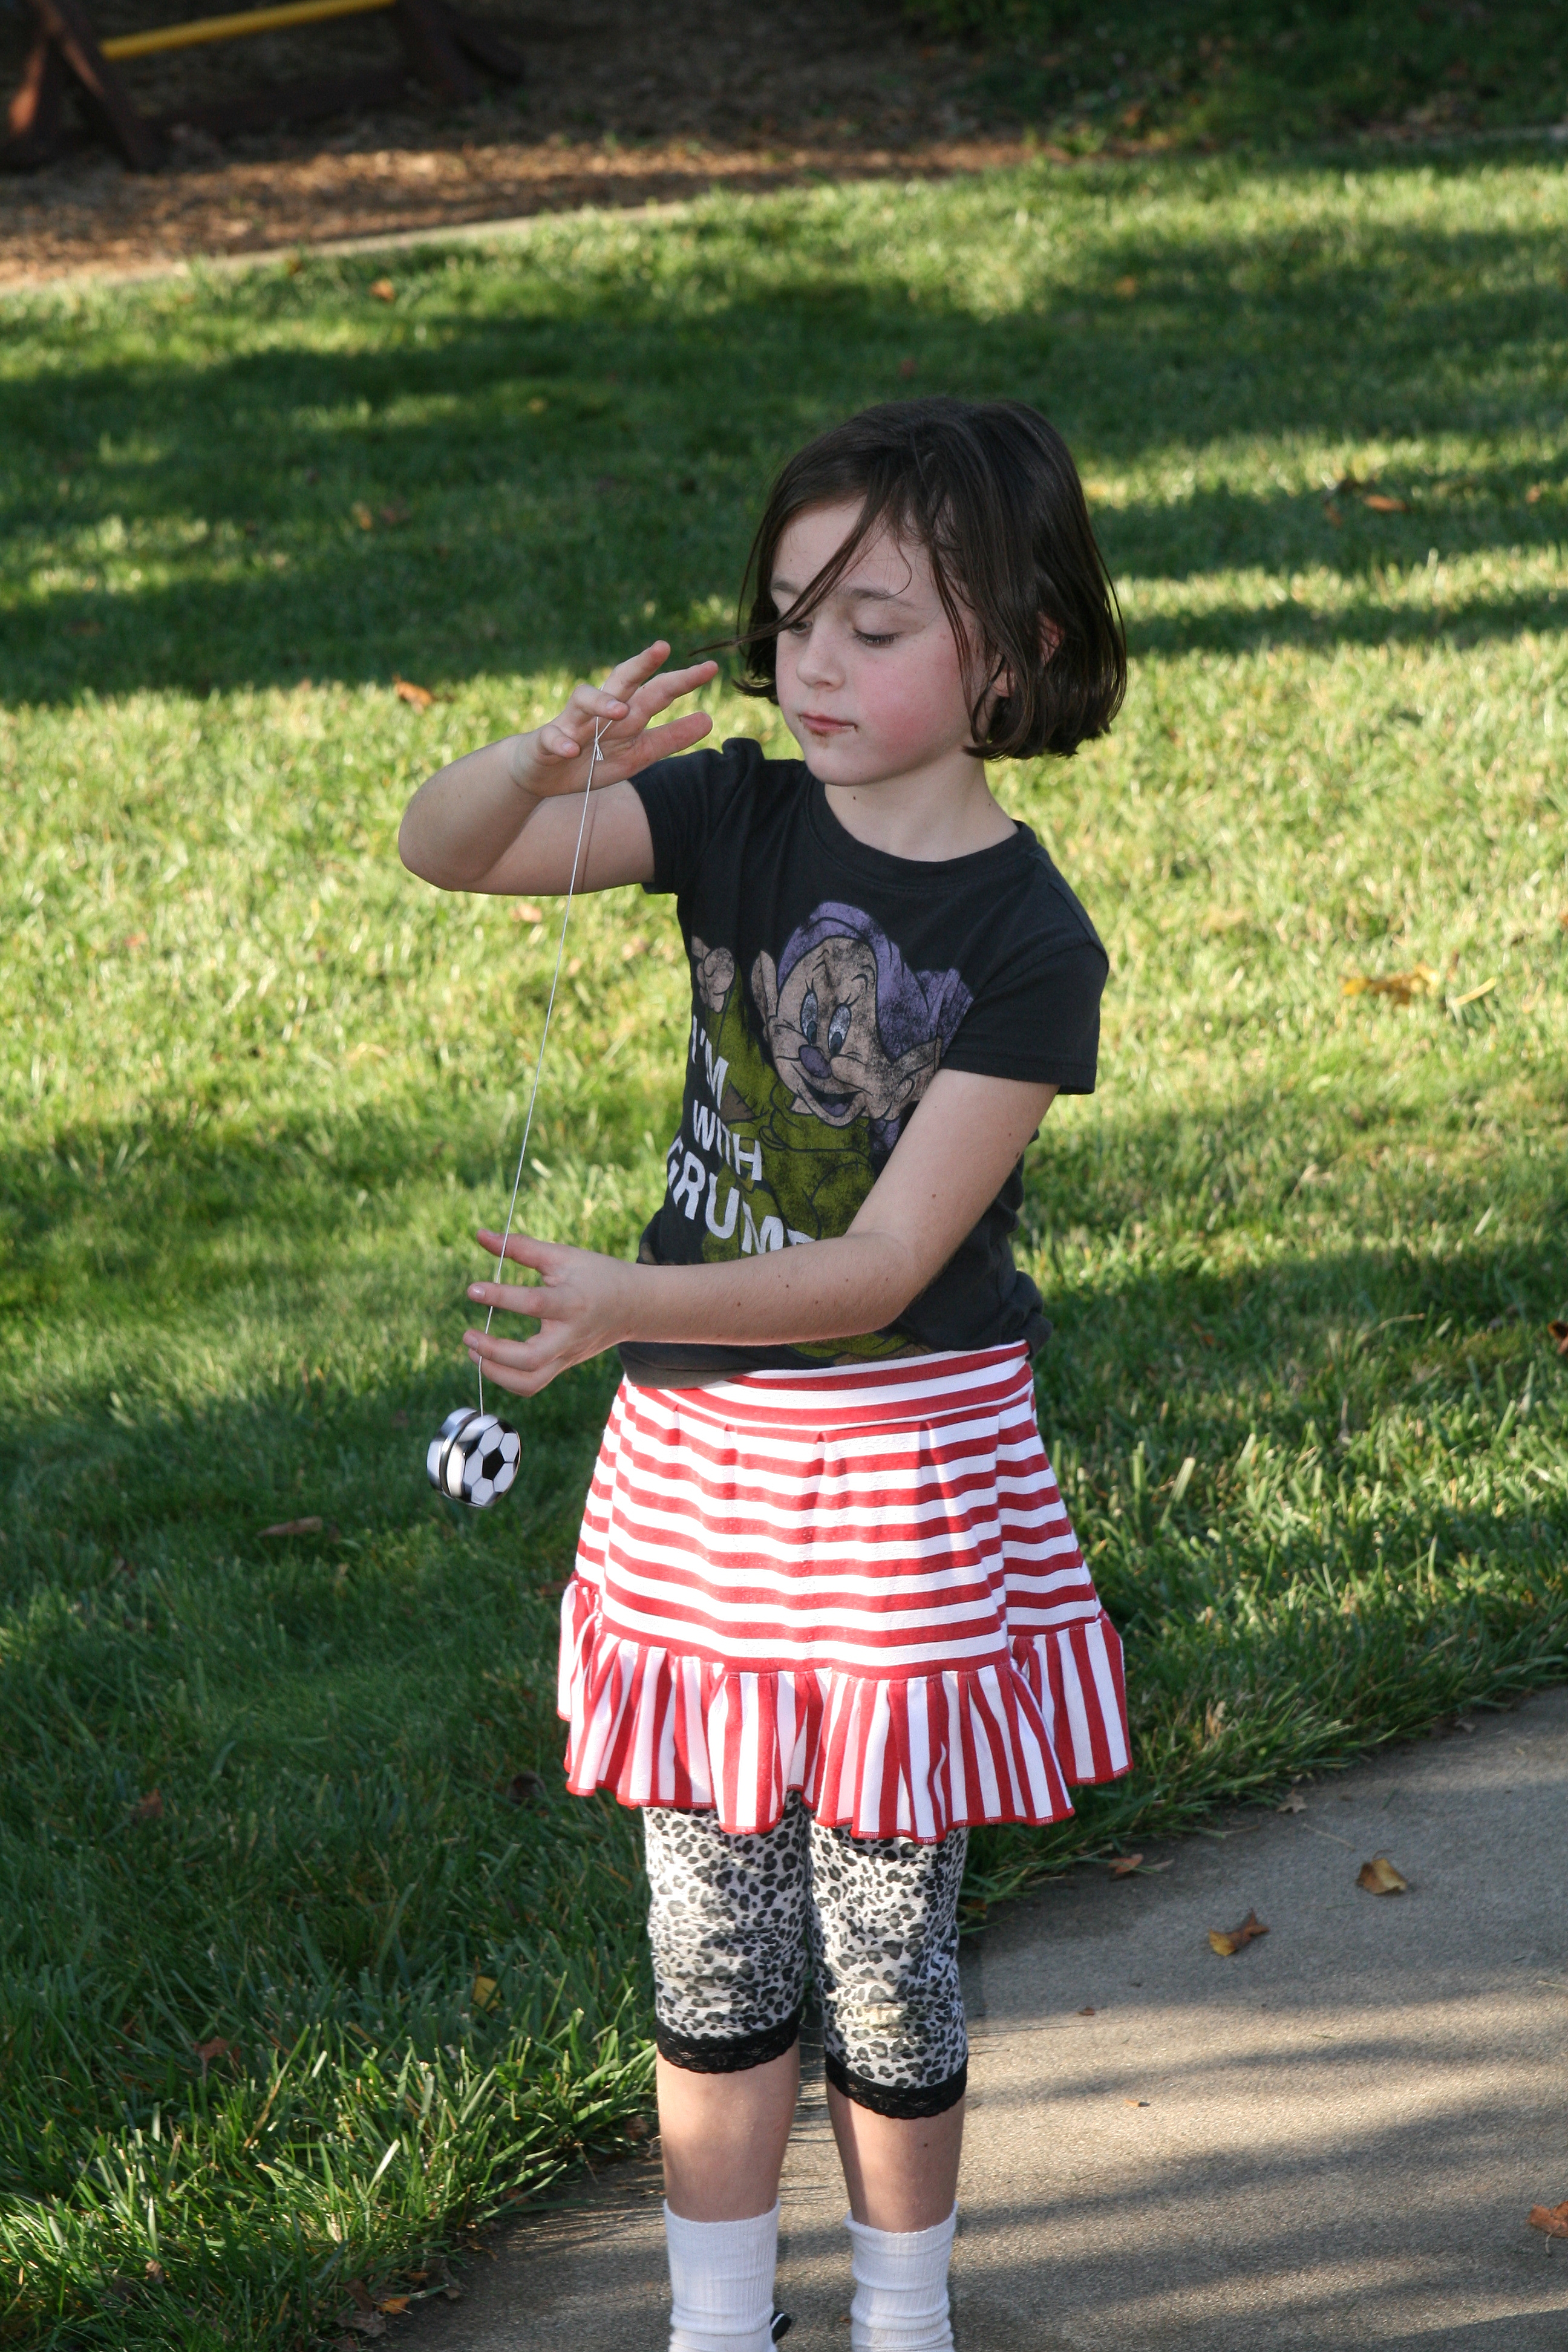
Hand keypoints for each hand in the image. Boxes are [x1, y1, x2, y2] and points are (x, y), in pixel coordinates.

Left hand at [462, 1227, 635, 1395]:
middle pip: (530, 1359)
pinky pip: (532, 1384)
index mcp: (572, 1302)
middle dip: (493, 1352)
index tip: (472, 1289)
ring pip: (530, 1382)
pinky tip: (490, 1360)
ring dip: (496, 1373)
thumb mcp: (562, 1255)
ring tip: (473, 1353)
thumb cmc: (596, 1275)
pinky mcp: (563, 1365)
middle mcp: (569, 1335)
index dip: (500, 1297)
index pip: (533, 1304)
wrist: (634, 1305)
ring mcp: (567, 1355)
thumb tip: (480, 1234)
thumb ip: (520, 1247)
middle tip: (468, 1336)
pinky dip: (507, 1379)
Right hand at [512, 641, 717, 801]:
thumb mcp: (637, 754)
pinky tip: (571, 750)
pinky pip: (552, 738)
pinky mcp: (545, 742)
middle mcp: (598, 710)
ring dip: (602, 702)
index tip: (711, 669)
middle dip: (641, 664)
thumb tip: (708, 719)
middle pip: (621, 680)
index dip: (681, 680)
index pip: (655, 690)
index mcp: (623, 712)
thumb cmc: (592, 760)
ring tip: (621, 710)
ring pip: (584, 700)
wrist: (541, 775)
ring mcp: (570, 723)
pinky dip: (561, 742)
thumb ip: (669, 738)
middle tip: (662, 648)